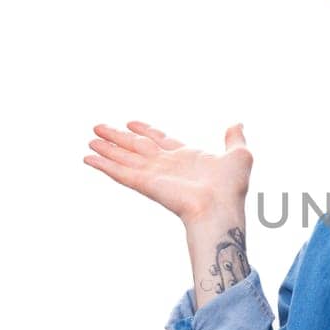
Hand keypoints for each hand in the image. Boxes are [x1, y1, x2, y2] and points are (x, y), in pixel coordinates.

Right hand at [83, 120, 251, 224]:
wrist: (221, 207)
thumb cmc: (232, 187)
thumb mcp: (240, 155)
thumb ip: (234, 138)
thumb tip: (237, 123)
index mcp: (186, 157)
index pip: (159, 140)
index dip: (145, 129)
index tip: (130, 122)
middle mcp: (167, 165)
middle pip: (137, 147)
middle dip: (118, 137)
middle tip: (98, 127)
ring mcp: (154, 175)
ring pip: (125, 157)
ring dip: (107, 149)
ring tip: (89, 140)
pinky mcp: (145, 184)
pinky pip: (120, 172)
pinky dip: (104, 165)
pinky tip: (89, 158)